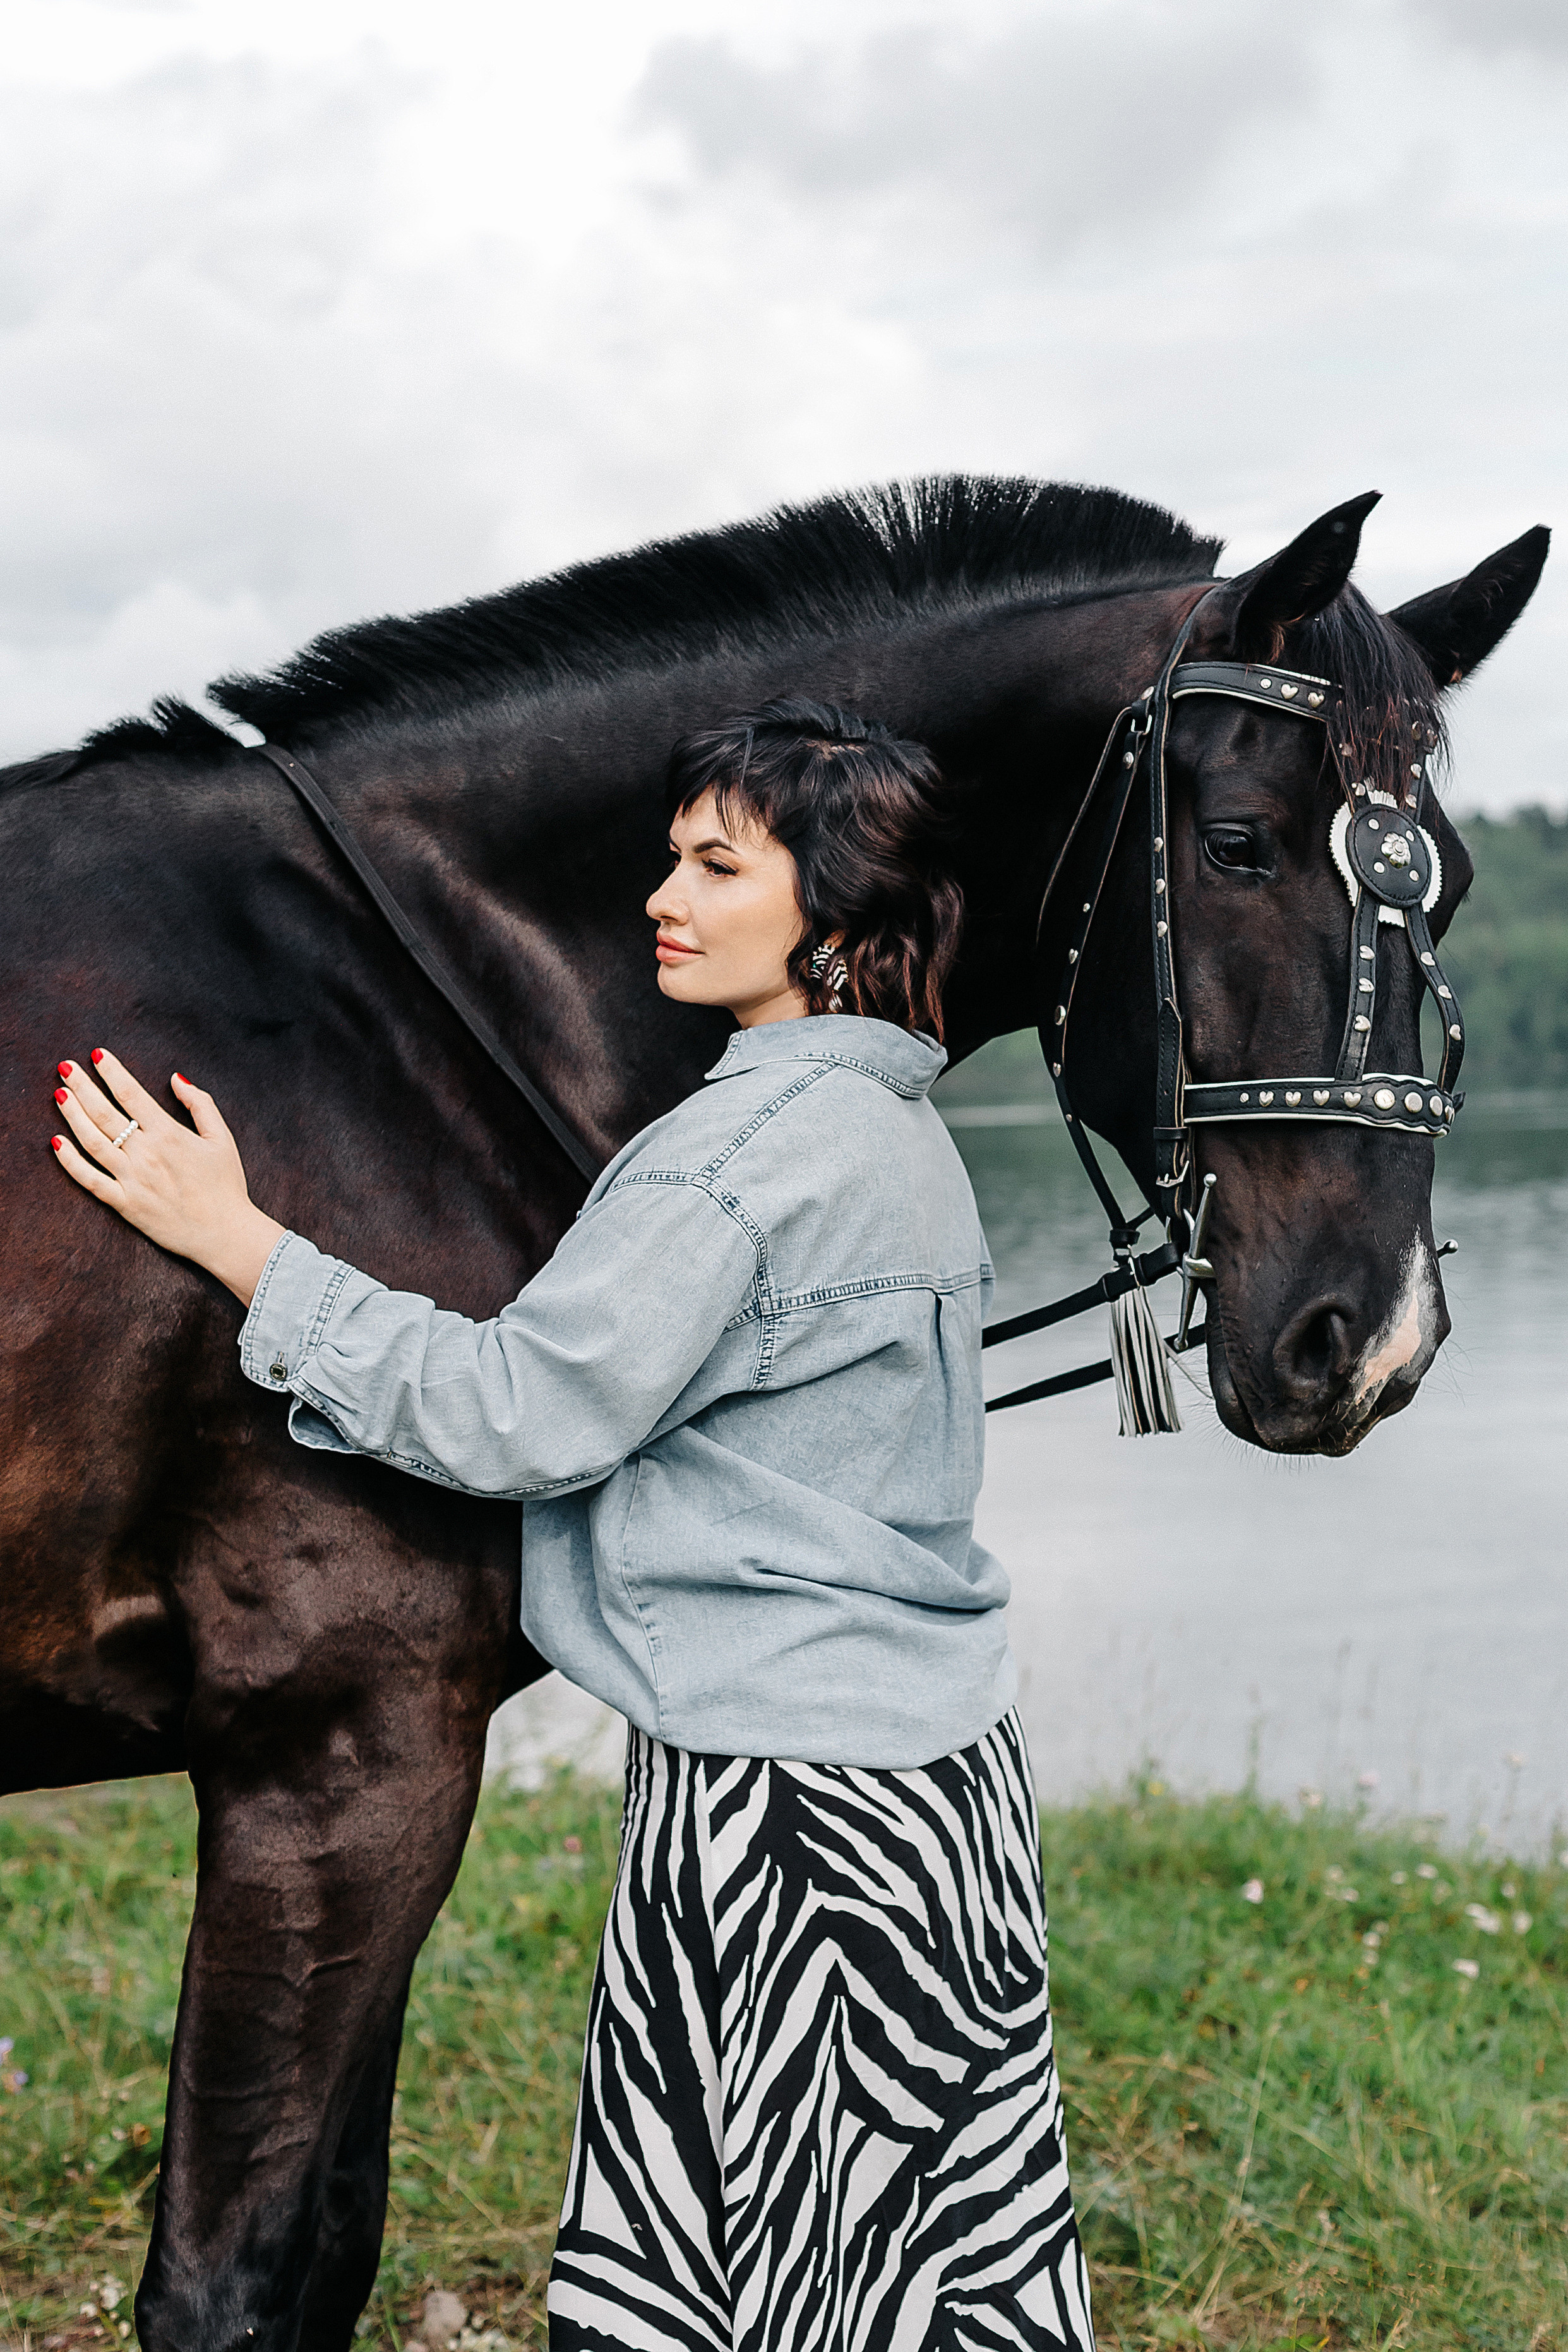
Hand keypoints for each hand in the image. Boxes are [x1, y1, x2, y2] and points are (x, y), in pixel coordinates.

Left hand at [51, 1050, 286, 1305]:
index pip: (132, 1094)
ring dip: (73, 1116)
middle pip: (105, 1113)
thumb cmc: (226, 1186)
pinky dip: (71, 1162)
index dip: (112, 1072)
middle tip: (65, 1067)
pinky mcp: (125, 1204)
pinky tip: (56, 1143)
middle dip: (82, 1087)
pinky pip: (90, 1181)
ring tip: (59, 1094)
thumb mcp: (222, 1138)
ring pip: (93, 1141)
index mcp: (169, 1134)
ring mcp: (132, 1179)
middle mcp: (146, 1153)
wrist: (225, 1233)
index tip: (97, 1055)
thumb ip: (200, 1104)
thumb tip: (176, 1078)